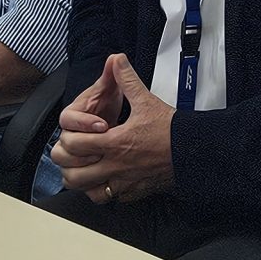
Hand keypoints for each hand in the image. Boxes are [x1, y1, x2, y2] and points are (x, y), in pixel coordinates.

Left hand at [51, 55, 175, 203]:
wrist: (191, 151)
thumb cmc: (170, 129)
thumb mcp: (145, 100)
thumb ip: (126, 80)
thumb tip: (117, 60)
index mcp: (113, 143)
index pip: (74, 145)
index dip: (70, 138)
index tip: (79, 133)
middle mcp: (114, 166)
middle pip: (73, 174)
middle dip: (69, 163)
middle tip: (74, 153)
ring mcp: (122, 182)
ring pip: (86, 191)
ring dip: (81, 180)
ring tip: (85, 168)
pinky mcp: (131, 192)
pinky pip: (107, 198)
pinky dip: (101, 191)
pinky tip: (104, 180)